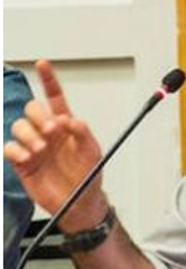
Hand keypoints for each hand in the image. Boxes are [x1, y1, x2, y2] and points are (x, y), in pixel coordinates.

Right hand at [2, 59, 106, 230]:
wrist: (78, 204)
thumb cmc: (88, 177)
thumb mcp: (93, 152)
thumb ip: (83, 132)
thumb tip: (68, 119)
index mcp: (65, 126)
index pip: (55, 98)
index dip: (48, 80)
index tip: (43, 64)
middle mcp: (47, 133)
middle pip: (32, 109)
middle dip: (39, 116)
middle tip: (52, 131)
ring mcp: (33, 146)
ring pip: (19, 126)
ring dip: (29, 134)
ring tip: (41, 150)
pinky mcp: (21, 162)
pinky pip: (9, 147)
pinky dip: (16, 149)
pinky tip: (28, 157)